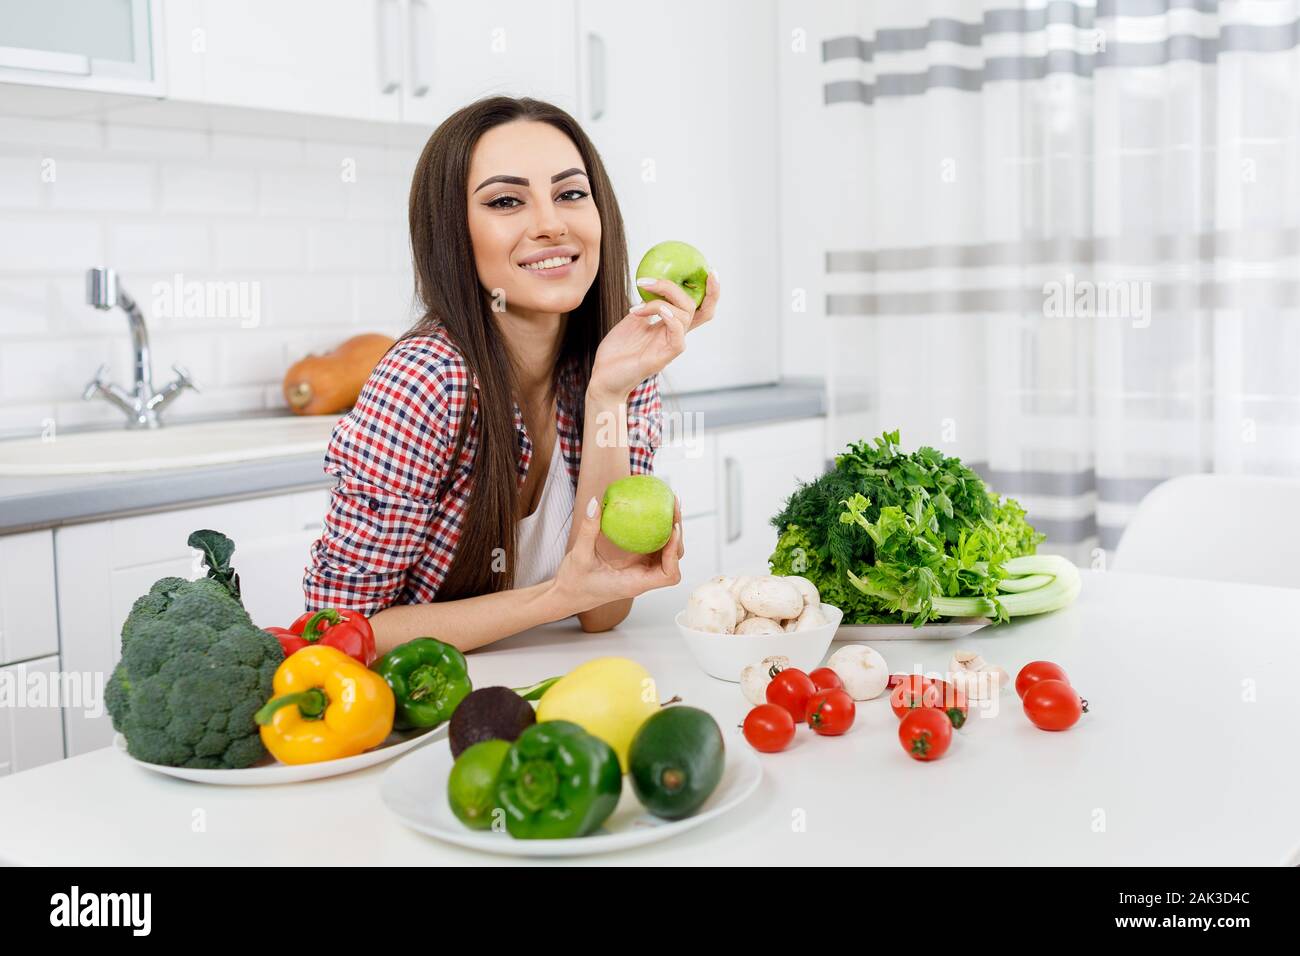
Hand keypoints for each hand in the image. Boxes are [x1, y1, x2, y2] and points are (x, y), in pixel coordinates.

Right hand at [553, 495, 684, 613]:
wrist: (567, 595)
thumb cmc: (573, 584)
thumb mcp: (579, 556)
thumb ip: (588, 530)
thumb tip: (595, 502)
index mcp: (635, 583)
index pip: (668, 574)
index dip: (674, 552)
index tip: (672, 530)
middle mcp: (642, 578)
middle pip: (673, 559)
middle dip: (677, 534)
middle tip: (673, 505)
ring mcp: (640, 571)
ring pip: (665, 553)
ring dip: (669, 531)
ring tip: (668, 505)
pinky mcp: (634, 563)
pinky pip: (651, 547)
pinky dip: (656, 532)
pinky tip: (651, 513)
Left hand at [588, 272, 720, 401]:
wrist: (603, 376)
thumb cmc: (617, 351)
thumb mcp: (632, 319)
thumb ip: (646, 303)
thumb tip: (651, 282)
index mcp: (670, 325)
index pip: (699, 307)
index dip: (710, 291)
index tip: (711, 271)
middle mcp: (675, 334)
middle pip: (695, 306)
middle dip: (676, 287)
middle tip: (650, 281)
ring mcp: (671, 346)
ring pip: (685, 315)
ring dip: (659, 302)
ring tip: (635, 307)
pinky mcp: (665, 357)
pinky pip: (678, 335)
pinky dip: (670, 318)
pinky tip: (657, 311)